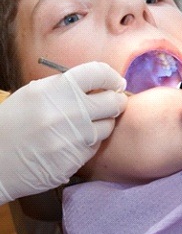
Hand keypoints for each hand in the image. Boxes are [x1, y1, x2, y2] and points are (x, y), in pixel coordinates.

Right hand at [0, 62, 126, 203]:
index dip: (111, 76)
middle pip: (112, 101)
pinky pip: (95, 146)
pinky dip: (90, 142)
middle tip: (113, 101)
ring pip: (108, 126)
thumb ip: (66, 86)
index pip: (98, 73)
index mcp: (55, 89)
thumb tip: (98, 83)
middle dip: (116, 99)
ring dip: (104, 123)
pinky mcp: (74, 160)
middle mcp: (67, 111)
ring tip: (89, 123)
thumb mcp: (34, 93)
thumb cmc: (13, 123)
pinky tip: (76, 141)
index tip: (115, 82)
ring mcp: (72, 138)